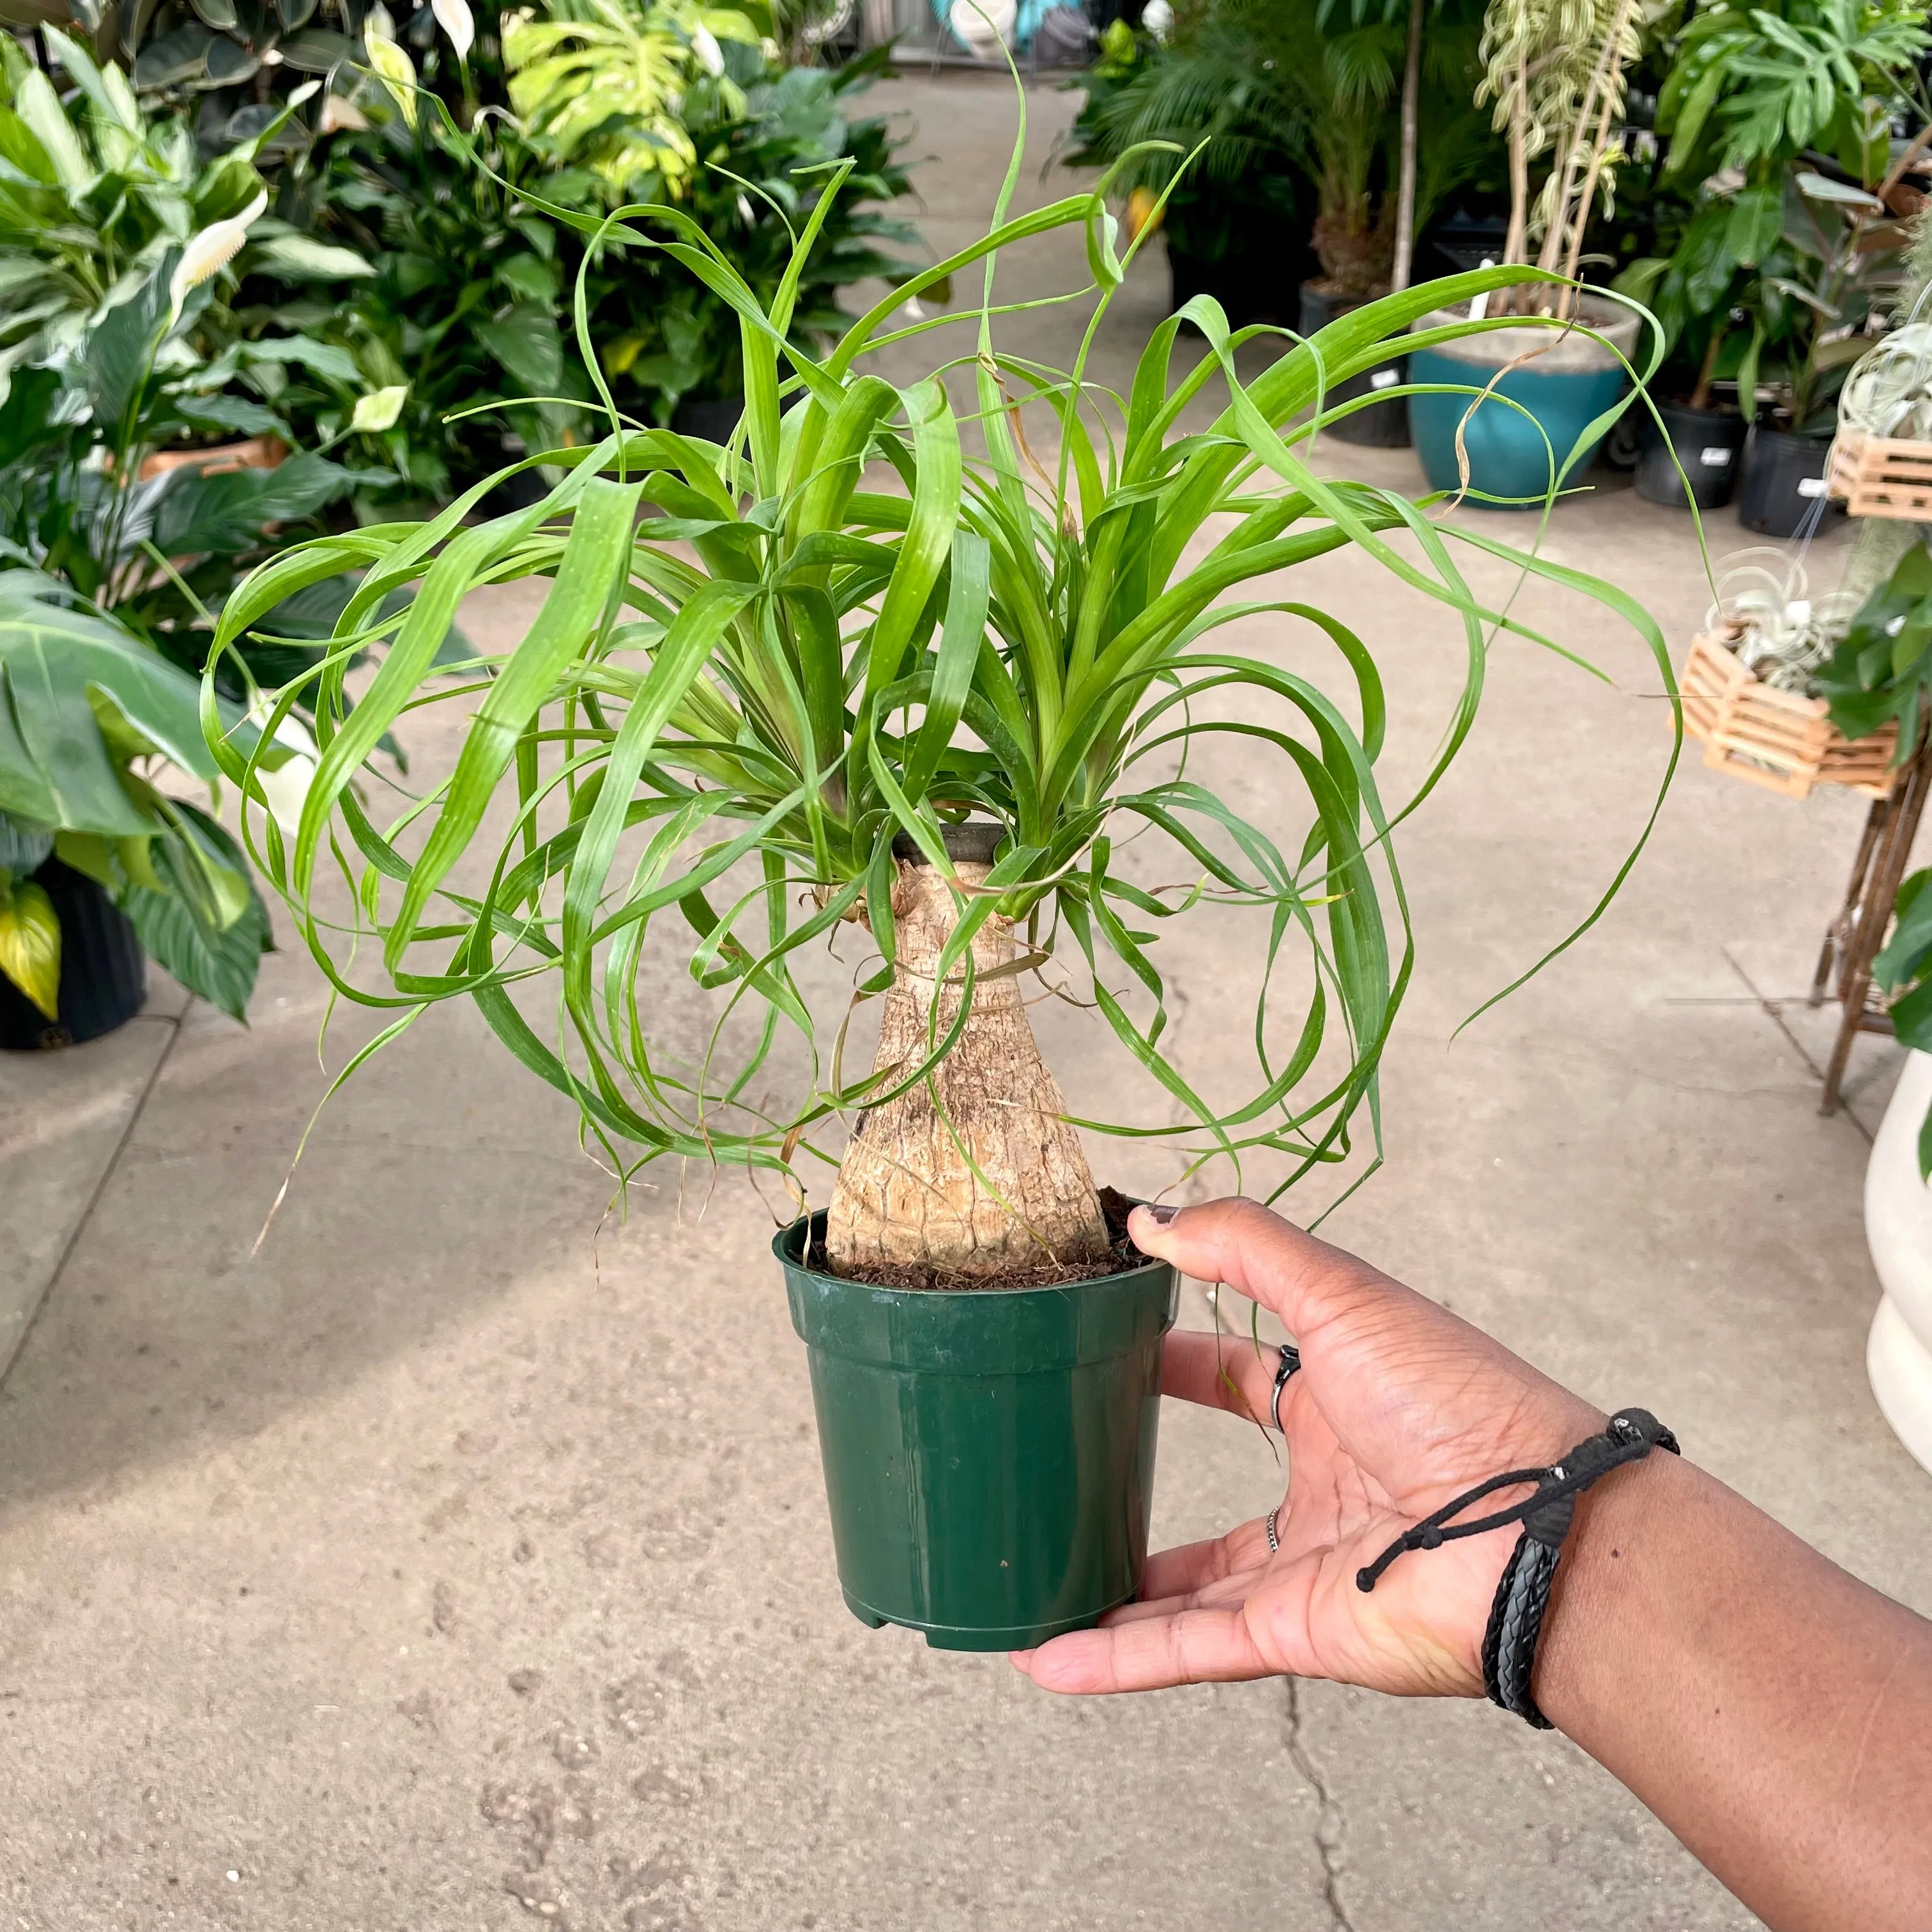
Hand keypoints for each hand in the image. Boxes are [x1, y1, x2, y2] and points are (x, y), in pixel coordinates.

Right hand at [1012, 1197, 1601, 1698]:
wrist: (1537, 1533)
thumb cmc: (1457, 1401)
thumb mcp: (1342, 1294)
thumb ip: (1245, 1247)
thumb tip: (1151, 1219)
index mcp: (1333, 1397)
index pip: (1235, 1378)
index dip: (1172, 1365)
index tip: (1100, 1352)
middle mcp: (1319, 1482)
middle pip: (1205, 1495)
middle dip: (1134, 1493)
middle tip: (1052, 1481)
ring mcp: (1303, 1564)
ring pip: (1184, 1589)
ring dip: (1110, 1594)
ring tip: (1032, 1584)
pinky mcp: (1294, 1631)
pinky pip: (1189, 1649)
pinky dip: (1118, 1658)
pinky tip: (1048, 1657)